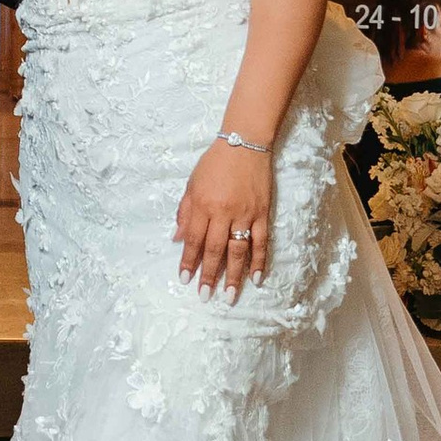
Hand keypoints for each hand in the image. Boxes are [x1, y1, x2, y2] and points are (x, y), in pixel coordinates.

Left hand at [176, 139, 271, 297]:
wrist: (245, 144)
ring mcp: (244, 214)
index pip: (194, 239)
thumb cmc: (214, 163)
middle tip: (205, 296)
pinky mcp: (262, 213)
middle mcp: (223, 212)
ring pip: (238, 251)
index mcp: (203, 205)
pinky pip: (261, 242)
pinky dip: (259, 261)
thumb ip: (185, 212)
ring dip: (234, 276)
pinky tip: (256, 278)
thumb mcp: (192, 184)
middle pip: (214, 250)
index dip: (188, 261)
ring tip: (229, 296)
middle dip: (209, 275)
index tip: (185, 279)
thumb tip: (177, 239)